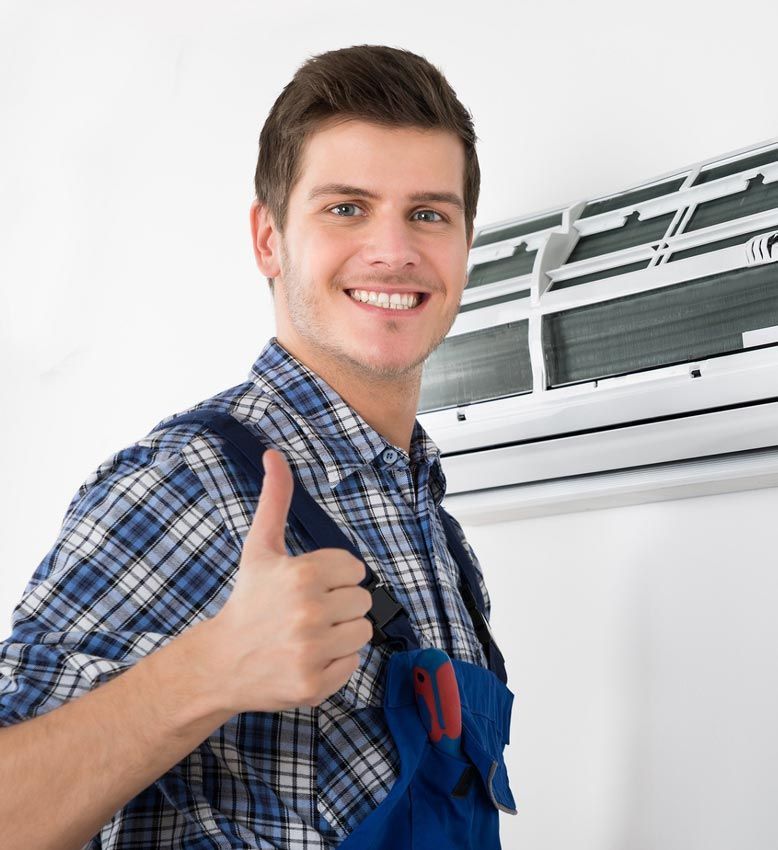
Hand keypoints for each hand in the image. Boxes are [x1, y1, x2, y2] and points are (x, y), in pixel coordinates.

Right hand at [204, 448, 373, 713]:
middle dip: (339, 604)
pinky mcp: (314, 685)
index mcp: (301, 574)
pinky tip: (307, 657)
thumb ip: (275, 499)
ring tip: (309, 633)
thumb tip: (274, 454)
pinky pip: (353, 663)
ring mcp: (311, 651)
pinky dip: (335, 662)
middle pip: (363, 601)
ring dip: (341, 633)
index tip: (308, 586)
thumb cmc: (248, 600)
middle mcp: (307, 612)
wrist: (221, 661)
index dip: (335, 576)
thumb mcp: (260, 547)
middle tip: (306, 612)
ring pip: (362, 632)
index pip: (355, 569)